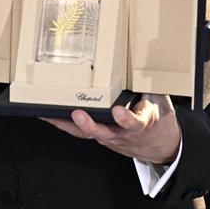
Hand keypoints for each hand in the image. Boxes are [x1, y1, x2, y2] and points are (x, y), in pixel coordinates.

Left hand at [41, 93, 180, 164]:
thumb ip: (150, 85)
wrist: (159, 145)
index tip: (118, 111)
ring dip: (68, 124)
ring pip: (87, 134)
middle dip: (89, 125)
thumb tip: (143, 63)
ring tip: (49, 114)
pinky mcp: (99, 137)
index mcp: (142, 123)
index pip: (135, 123)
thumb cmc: (158, 118)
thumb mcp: (161, 100)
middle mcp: (123, 133)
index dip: (126, 119)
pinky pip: (80, 133)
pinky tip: (48, 116)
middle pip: (104, 132)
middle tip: (77, 114)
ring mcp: (110, 137)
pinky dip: (64, 124)